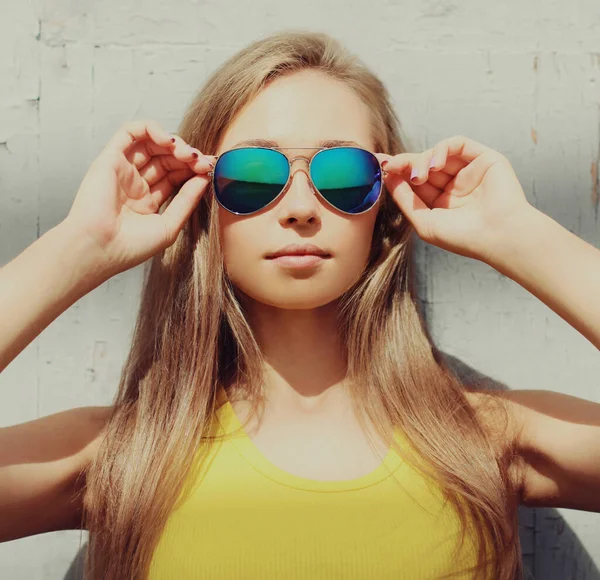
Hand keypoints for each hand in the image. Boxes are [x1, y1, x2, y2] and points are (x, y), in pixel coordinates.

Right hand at [64, 119, 215, 276]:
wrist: (100, 248)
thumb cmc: (131, 246)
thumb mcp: (169, 225)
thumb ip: (187, 200)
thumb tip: (204, 178)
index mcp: (147, 201)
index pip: (174, 176)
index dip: (193, 170)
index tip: (210, 169)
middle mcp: (134, 184)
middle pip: (166, 159)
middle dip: (187, 156)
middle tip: (203, 162)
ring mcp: (122, 170)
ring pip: (152, 144)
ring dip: (174, 143)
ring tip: (188, 154)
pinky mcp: (109, 158)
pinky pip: (129, 132)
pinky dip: (151, 129)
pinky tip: (169, 141)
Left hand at [375, 135, 533, 262]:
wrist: (497, 236)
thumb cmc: (463, 237)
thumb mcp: (424, 221)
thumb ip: (405, 199)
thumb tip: (388, 177)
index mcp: (442, 202)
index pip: (415, 182)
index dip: (398, 173)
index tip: (380, 166)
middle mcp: (455, 186)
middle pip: (423, 165)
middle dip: (404, 164)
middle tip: (390, 165)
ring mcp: (469, 171)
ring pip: (437, 154)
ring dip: (421, 160)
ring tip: (418, 175)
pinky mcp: (484, 158)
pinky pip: (457, 144)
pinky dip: (440, 150)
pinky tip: (434, 165)